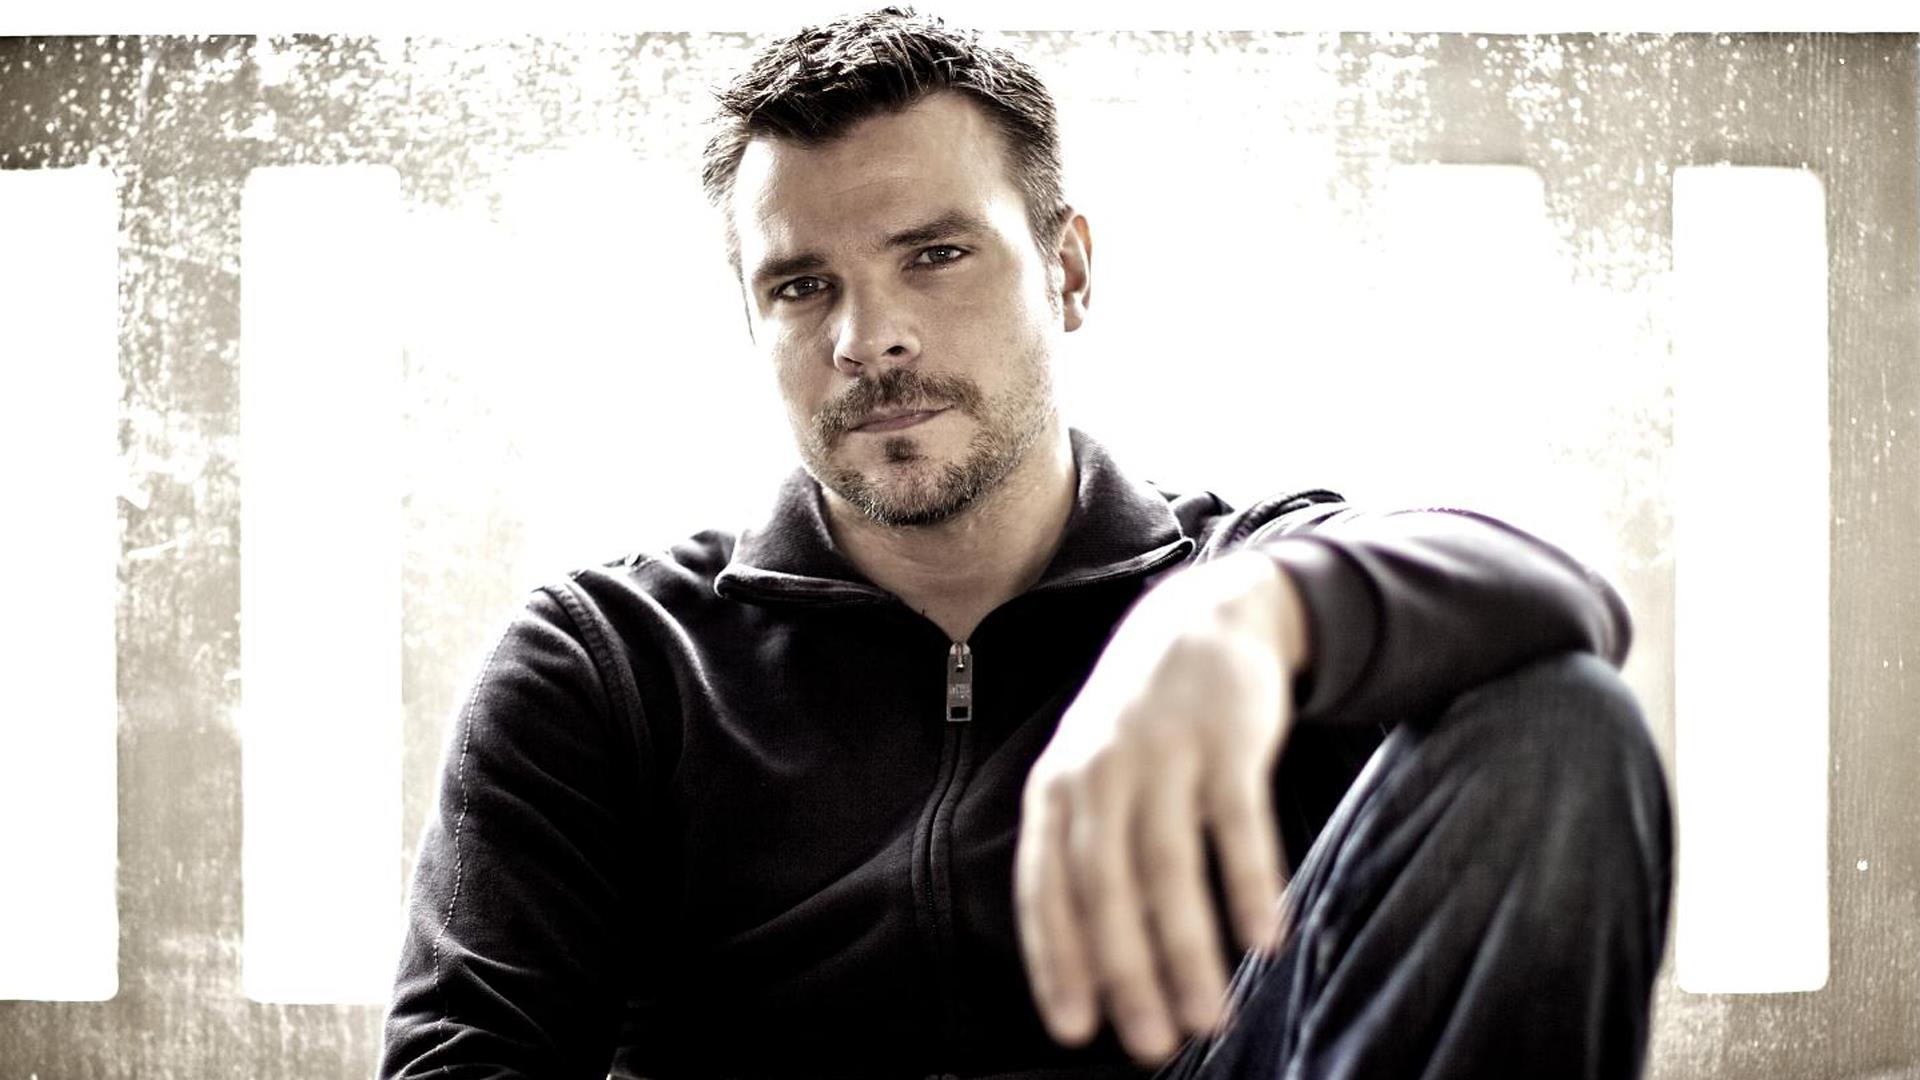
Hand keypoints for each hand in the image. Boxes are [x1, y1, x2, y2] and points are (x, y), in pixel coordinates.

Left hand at [1014, 549, 1309, 1064]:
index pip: (1045, 888)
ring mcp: (1161, 751)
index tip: (1075, 1030)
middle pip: (1105, 887)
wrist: (1203, 618)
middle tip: (1153, 1044)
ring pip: (1168, 865)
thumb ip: (1085, 856)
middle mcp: (1098, 770)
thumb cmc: (1140, 726)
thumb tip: (1093, 969)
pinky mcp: (1226, 738)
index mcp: (1055, 789)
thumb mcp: (1090, 774)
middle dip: (1127, 974)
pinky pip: (1237, 823)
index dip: (1059, 962)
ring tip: (1211, 1016)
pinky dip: (1249, 884)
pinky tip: (1265, 939)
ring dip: (1189, 948)